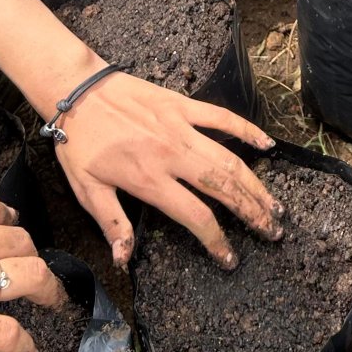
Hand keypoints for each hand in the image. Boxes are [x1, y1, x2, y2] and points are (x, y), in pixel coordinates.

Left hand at [54, 72, 283, 267]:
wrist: (77, 91)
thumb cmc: (80, 143)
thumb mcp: (87, 190)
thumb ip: (112, 224)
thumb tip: (124, 260)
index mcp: (149, 179)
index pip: (195, 215)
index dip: (216, 240)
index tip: (230, 258)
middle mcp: (172, 155)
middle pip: (223, 188)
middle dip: (251, 213)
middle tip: (272, 231)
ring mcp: (182, 127)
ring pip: (229, 159)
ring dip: (255, 183)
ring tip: (274, 204)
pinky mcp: (183, 106)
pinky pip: (222, 118)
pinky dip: (247, 130)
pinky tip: (267, 145)